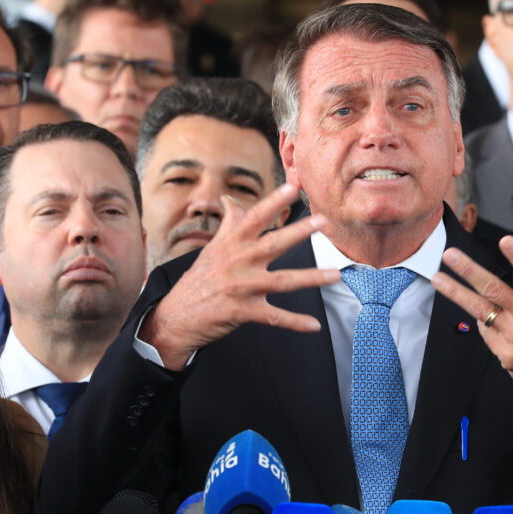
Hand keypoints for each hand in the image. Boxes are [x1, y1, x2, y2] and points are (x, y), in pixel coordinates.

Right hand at [142, 184, 339, 368]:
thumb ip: (229, 225)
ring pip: (282, 281)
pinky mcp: (243, 312)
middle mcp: (237, 262)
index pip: (254, 218)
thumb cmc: (199, 280)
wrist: (176, 317)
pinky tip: (315, 325)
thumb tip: (230, 199)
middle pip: (273, 244)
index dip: (273, 202)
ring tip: (336, 275)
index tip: (293, 187)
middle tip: (322, 221)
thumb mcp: (211, 248)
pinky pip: (275, 317)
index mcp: (231, 244)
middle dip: (299, 232)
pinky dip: (296, 323)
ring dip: (311, 278)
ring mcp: (241, 288)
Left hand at [431, 232, 512, 416]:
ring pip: (480, 310)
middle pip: (495, 290)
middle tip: (450, 254)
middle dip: (470, 271)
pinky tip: (475, 311)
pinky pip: (485, 330)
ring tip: (437, 277)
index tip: (504, 240)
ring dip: (456, 292)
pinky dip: (480, 319)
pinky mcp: (505, 353)